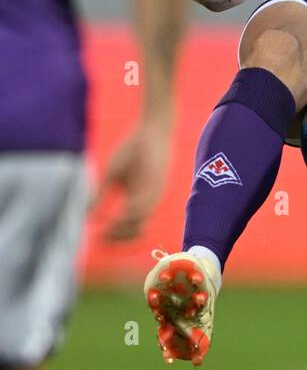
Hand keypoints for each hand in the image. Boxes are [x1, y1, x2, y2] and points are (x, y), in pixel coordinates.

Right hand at [90, 114, 171, 241]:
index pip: (129, 227)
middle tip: (101, 238)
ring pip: (140, 221)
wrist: (151, 131)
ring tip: (106, 230)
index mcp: (138, 200)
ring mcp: (154, 195)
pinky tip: (115, 215)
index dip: (114, 236)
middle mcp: (148, 201)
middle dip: (118, 237)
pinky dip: (128, 214)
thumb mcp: (112, 175)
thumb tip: (86, 216)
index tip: (97, 238)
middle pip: (136, 230)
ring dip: (122, 228)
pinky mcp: (157, 186)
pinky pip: (143, 205)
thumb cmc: (132, 150)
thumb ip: (101, 195)